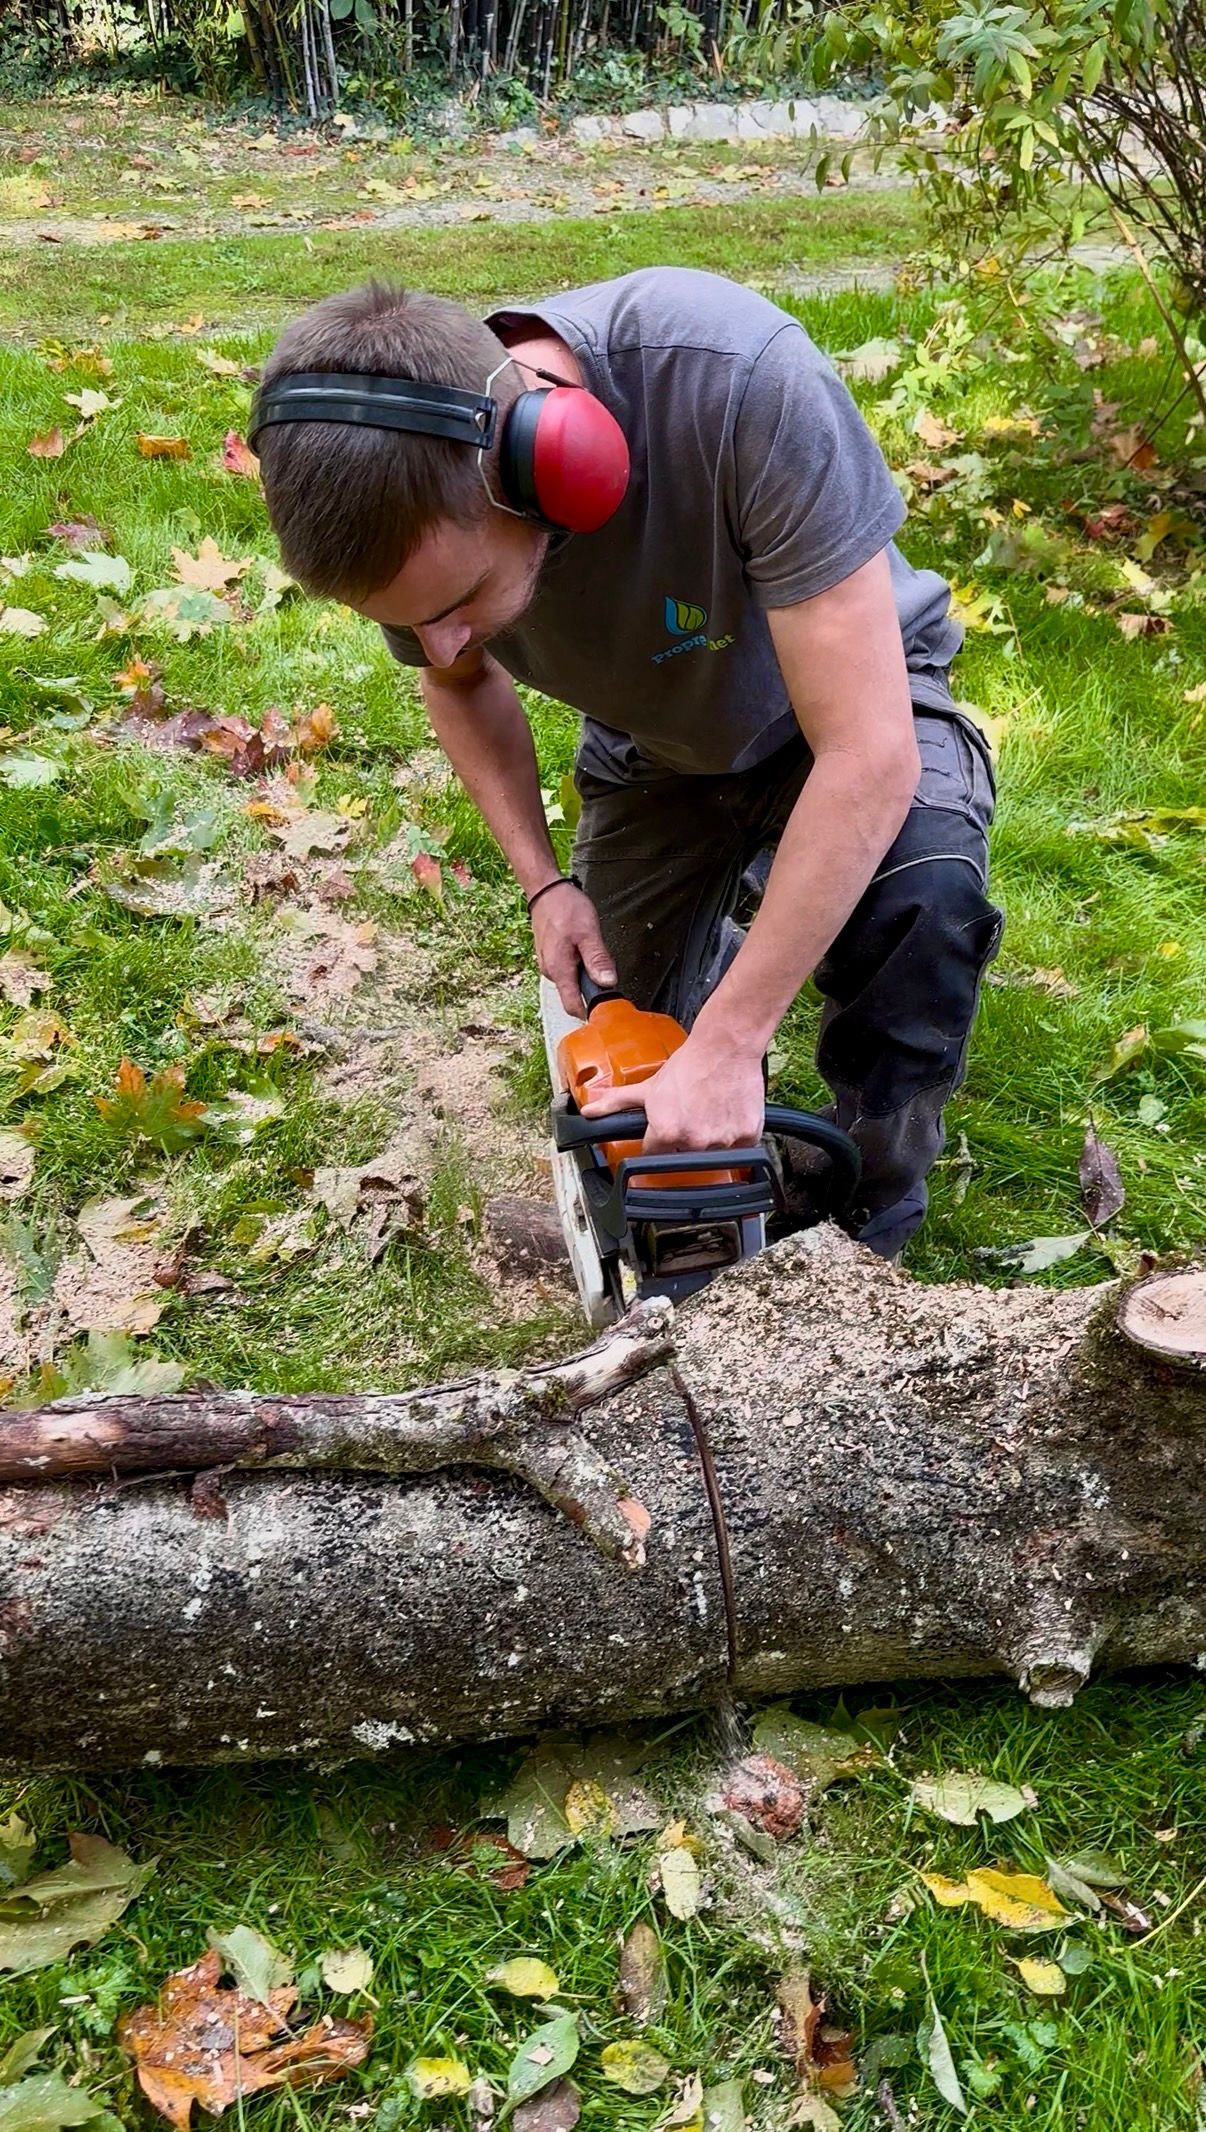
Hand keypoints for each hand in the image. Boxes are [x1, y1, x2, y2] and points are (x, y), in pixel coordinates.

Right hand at [530, 881, 616, 1016]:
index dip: (591, 1010)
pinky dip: (578, 964)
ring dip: (585, 973)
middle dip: (592, 987)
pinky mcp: (550, 957)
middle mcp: (550, 971)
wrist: (545, 890)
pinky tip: (582, 947)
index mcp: (559, 969)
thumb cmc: (565, 907)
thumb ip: (598, 959)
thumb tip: (608, 983)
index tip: (607, 1006)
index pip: (573, 1006)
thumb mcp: (588, 932)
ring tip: (592, 950)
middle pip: (574, 994)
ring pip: (571, 980)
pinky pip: (567, 969)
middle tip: (606, 968)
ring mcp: (548, 964)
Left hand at [581, 1027, 765, 1154]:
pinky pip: (741, 1149)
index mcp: (666, 1133)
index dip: (657, 1144)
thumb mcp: (648, 1086)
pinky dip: (735, 1136)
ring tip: (709, 1112)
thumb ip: (617, 1103)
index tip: (664, 1135)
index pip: (655, 1157)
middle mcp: (694, 1141)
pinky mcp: (747, 1136)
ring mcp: (722, 1141)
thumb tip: (590, 1110)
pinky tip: (727, 1116)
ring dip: (711, 1140)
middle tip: (690, 1116)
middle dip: (685, 1142)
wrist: (725, 1046)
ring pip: (714, 1155)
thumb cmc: (689, 1065)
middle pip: (685, 1158)